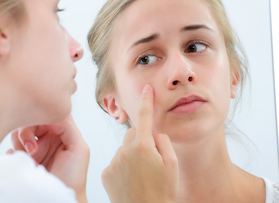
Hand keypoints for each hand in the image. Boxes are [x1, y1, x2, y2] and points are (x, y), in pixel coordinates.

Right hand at [8, 115, 88, 202]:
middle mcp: (46, 137)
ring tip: (31, 160)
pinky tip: (25, 165)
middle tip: (31, 149)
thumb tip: (54, 114)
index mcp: (60, 132)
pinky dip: (13, 155)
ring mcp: (33, 148)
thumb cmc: (73, 177)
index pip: (47, 114)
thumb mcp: (79, 148)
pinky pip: (11, 149)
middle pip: (29, 121)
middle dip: (26, 133)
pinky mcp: (22, 158)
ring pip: (17, 133)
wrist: (60, 198)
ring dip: (20, 144)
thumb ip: (69, 127)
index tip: (39, 131)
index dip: (40, 118)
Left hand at [101, 84, 178, 202]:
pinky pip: (116, 161)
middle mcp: (125, 151)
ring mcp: (114, 162)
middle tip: (152, 159)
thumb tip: (152, 134)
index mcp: (143, 146)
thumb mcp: (172, 164)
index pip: (145, 117)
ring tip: (142, 175)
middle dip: (142, 139)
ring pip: (124, 148)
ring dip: (132, 154)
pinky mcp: (106, 173)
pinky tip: (131, 180)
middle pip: (134, 134)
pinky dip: (123, 166)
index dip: (146, 101)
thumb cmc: (163, 191)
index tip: (146, 88)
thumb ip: (163, 142)